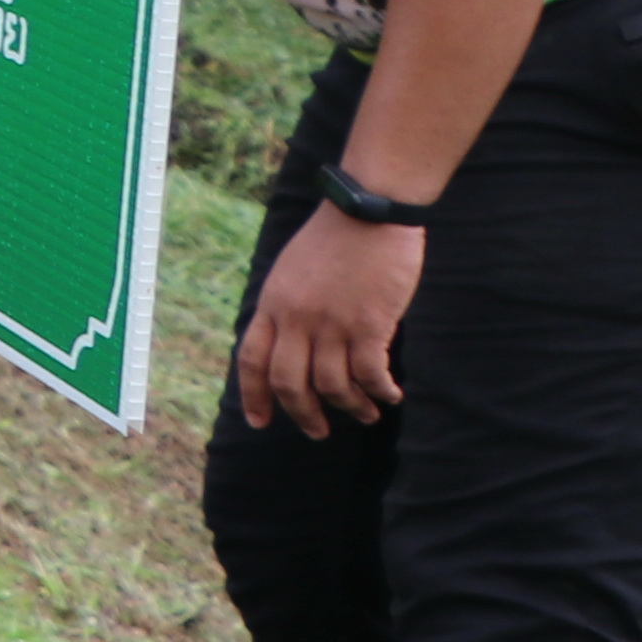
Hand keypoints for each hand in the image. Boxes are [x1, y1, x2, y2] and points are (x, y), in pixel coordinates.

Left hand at [235, 207, 425, 432]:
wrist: (367, 209)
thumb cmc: (334, 237)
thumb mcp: (291, 270)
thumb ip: (286, 306)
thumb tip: (290, 342)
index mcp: (272, 304)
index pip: (251, 360)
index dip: (253, 395)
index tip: (260, 421)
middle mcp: (296, 319)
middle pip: (289, 383)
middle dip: (303, 414)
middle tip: (318, 431)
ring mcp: (331, 323)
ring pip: (332, 385)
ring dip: (350, 407)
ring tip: (365, 414)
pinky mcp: (369, 323)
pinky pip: (369, 373)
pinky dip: (379, 391)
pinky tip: (390, 395)